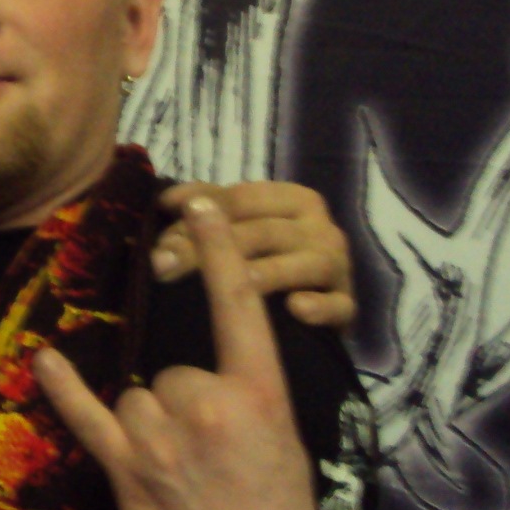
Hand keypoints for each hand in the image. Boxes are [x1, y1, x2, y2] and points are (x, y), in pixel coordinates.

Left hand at [36, 198, 333, 509]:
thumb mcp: (285, 447)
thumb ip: (246, 399)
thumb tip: (206, 375)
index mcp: (262, 397)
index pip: (238, 308)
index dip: (219, 251)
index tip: (201, 205)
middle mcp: (210, 407)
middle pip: (171, 369)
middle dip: (184, 405)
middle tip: (210, 460)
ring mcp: (163, 439)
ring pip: (136, 396)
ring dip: (149, 427)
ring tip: (180, 477)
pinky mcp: (127, 471)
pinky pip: (88, 417)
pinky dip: (65, 391)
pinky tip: (44, 361)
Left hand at [152, 181, 353, 328]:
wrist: (314, 310)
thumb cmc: (268, 259)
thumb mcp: (239, 227)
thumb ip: (206, 209)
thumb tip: (169, 202)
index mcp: (293, 199)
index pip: (240, 199)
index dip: (197, 218)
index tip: (160, 243)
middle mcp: (321, 226)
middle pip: (262, 232)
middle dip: (212, 251)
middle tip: (168, 270)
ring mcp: (338, 266)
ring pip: (303, 264)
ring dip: (266, 274)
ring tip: (236, 285)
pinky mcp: (349, 306)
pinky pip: (338, 305)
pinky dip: (319, 307)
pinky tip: (295, 309)